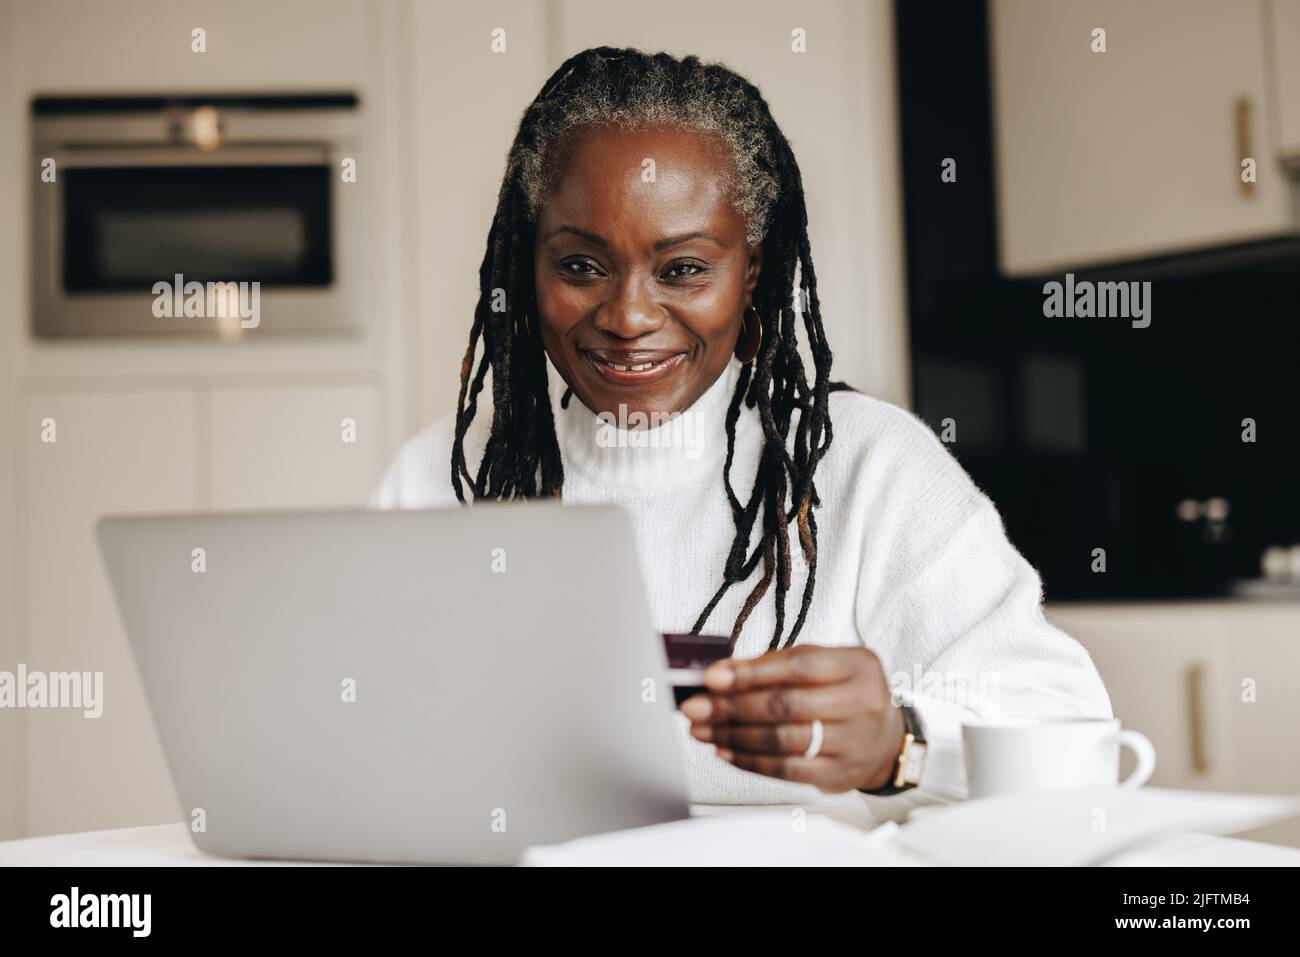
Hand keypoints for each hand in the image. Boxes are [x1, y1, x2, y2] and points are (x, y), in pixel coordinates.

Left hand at [680, 645, 904, 792]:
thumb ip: (776, 664)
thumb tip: (721, 673)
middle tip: (695, 707)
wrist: (885, 738)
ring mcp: (852, 743)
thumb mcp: (824, 663)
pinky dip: (749, 761)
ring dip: (733, 735)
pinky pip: (785, 770)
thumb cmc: (846, 692)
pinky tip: (725, 750)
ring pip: (781, 741)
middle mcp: (861, 703)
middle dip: (732, 707)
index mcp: (857, 666)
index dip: (751, 672)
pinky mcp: (838, 775)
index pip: (798, 666)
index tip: (712, 677)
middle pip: (786, 706)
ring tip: (702, 729)